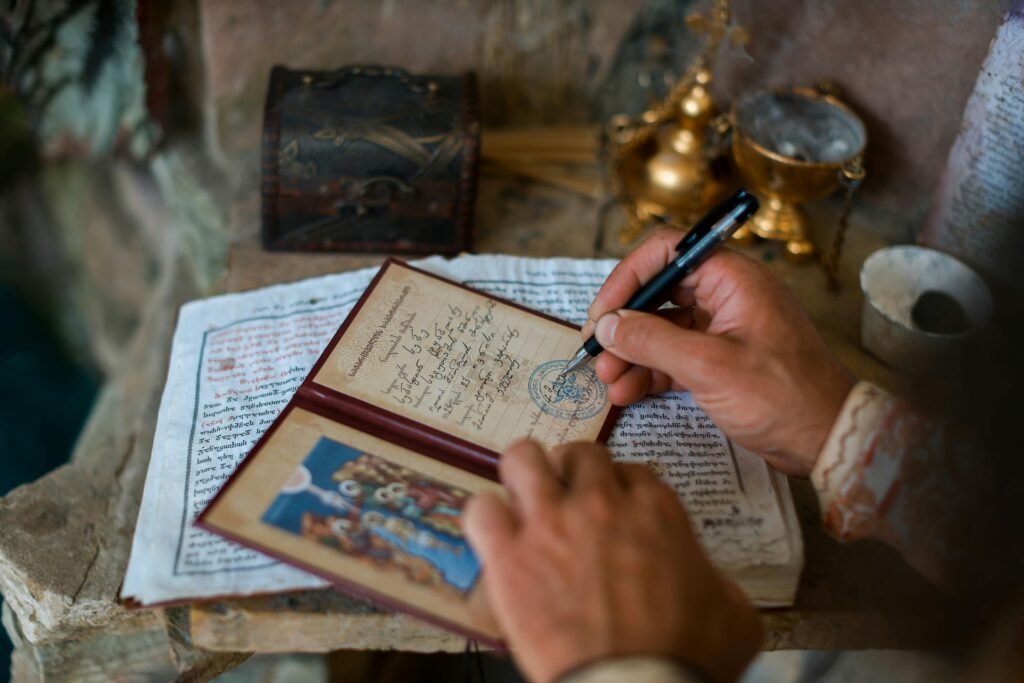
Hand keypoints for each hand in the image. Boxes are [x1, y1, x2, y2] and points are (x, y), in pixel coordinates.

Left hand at [464, 440, 761, 682]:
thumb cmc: (687, 658)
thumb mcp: (734, 612)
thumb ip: (716, 578)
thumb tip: (707, 579)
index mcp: (654, 510)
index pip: (630, 469)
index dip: (619, 486)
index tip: (616, 506)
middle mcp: (599, 504)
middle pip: (578, 454)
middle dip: (574, 472)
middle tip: (570, 498)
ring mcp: (549, 526)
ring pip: (522, 459)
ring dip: (525, 475)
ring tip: (527, 498)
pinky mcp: (509, 559)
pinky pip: (481, 510)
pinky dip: (487, 520)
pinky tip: (497, 538)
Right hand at [581, 231, 853, 475]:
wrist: (828, 440)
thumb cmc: (783, 396)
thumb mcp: (708, 367)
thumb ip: (652, 341)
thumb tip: (608, 326)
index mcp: (733, 278)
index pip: (667, 252)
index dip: (628, 277)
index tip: (603, 312)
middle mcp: (727, 295)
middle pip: (659, 292)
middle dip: (624, 323)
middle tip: (596, 352)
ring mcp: (725, 329)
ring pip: (663, 328)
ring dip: (632, 352)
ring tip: (607, 381)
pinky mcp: (722, 360)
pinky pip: (675, 355)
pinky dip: (650, 371)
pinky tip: (627, 392)